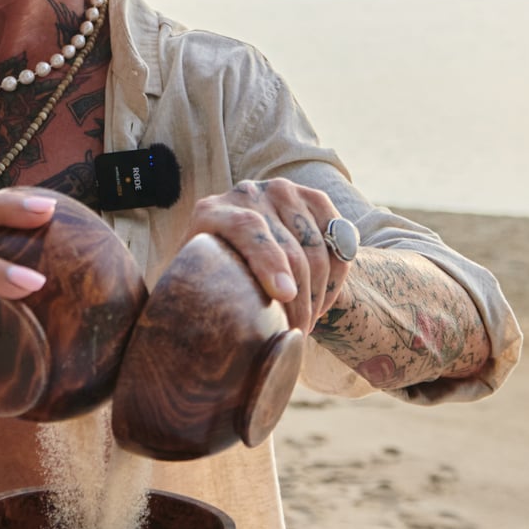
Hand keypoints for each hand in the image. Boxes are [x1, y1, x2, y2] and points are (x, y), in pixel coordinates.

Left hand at [194, 179, 346, 332]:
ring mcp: (284, 192)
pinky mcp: (313, 199)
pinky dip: (336, 275)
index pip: (247, 228)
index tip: (284, 296)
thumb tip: (196, 335)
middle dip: (298, 299)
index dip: (268, 262)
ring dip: (318, 293)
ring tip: (308, 323)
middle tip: (297, 334)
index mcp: (212, 211)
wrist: (231, 245)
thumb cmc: (208, 279)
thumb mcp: (191, 284)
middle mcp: (249, 194)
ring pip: (317, 248)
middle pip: (288, 247)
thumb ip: (189, 298)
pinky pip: (339, 239)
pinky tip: (322, 300)